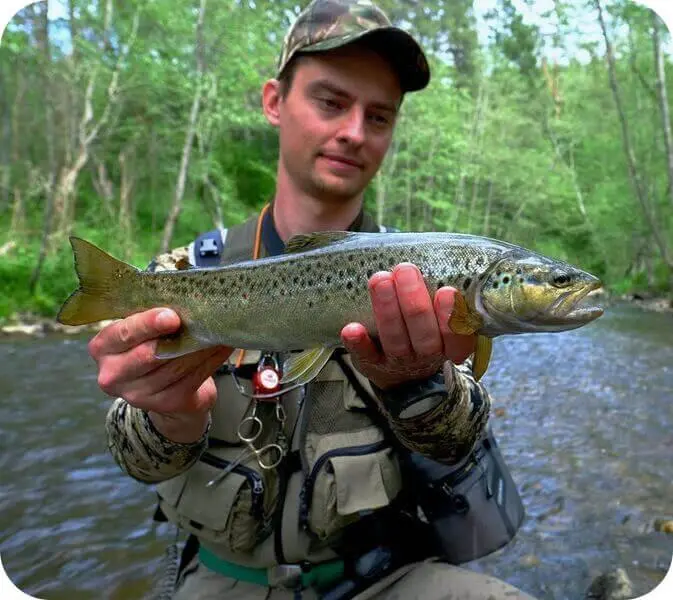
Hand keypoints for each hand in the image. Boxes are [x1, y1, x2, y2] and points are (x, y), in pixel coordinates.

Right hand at [89, 307, 232, 442]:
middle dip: (176, 338)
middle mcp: (113, 374)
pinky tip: (221, 346)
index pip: (122, 334)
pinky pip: (192, 378)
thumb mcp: (141, 330)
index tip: (171, 316)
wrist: (165, 388)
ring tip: (217, 329)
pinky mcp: (165, 404)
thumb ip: (150, 316)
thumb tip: (183, 296)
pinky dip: (211, 360)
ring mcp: (138, 394)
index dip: (146, 324)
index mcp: (103, 348)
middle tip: (199, 321)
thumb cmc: (152, 346)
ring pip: (175, 367)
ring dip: (200, 347)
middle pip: (148, 354)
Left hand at [341, 263, 475, 390]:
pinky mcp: (372, 364)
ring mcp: (399, 361)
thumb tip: (438, 255)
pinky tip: (351, 328)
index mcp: (449, 344)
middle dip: (414, 301)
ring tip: (380, 280)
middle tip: (405, 270)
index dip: (452, 315)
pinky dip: (358, 343)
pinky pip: (365, 355)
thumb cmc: (425, 332)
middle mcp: (427, 354)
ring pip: (395, 340)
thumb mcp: (443, 321)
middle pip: (424, 334)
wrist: (404, 375)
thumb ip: (445, 297)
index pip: (457, 334)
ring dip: (387, 310)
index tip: (447, 290)